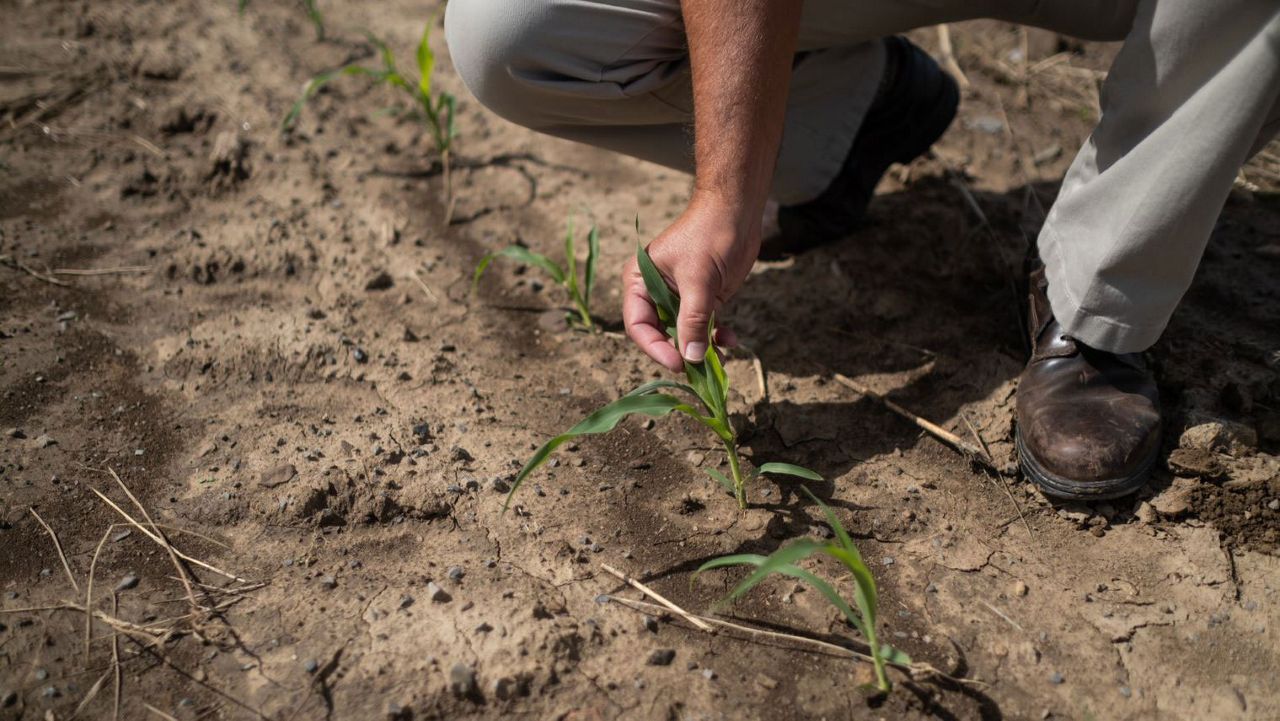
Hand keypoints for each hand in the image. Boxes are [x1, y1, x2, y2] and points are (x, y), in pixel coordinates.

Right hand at [623, 193, 758, 371]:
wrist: (738, 211)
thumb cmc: (710, 235)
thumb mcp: (698, 280)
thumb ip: (692, 319)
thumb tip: (690, 357)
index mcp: (640, 282)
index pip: (639, 325)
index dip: (656, 348)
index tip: (678, 363)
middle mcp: (655, 292)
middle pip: (660, 334)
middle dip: (681, 352)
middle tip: (700, 369)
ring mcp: (680, 297)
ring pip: (684, 333)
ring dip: (702, 348)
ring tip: (721, 359)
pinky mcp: (703, 298)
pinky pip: (704, 326)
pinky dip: (715, 336)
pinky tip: (731, 341)